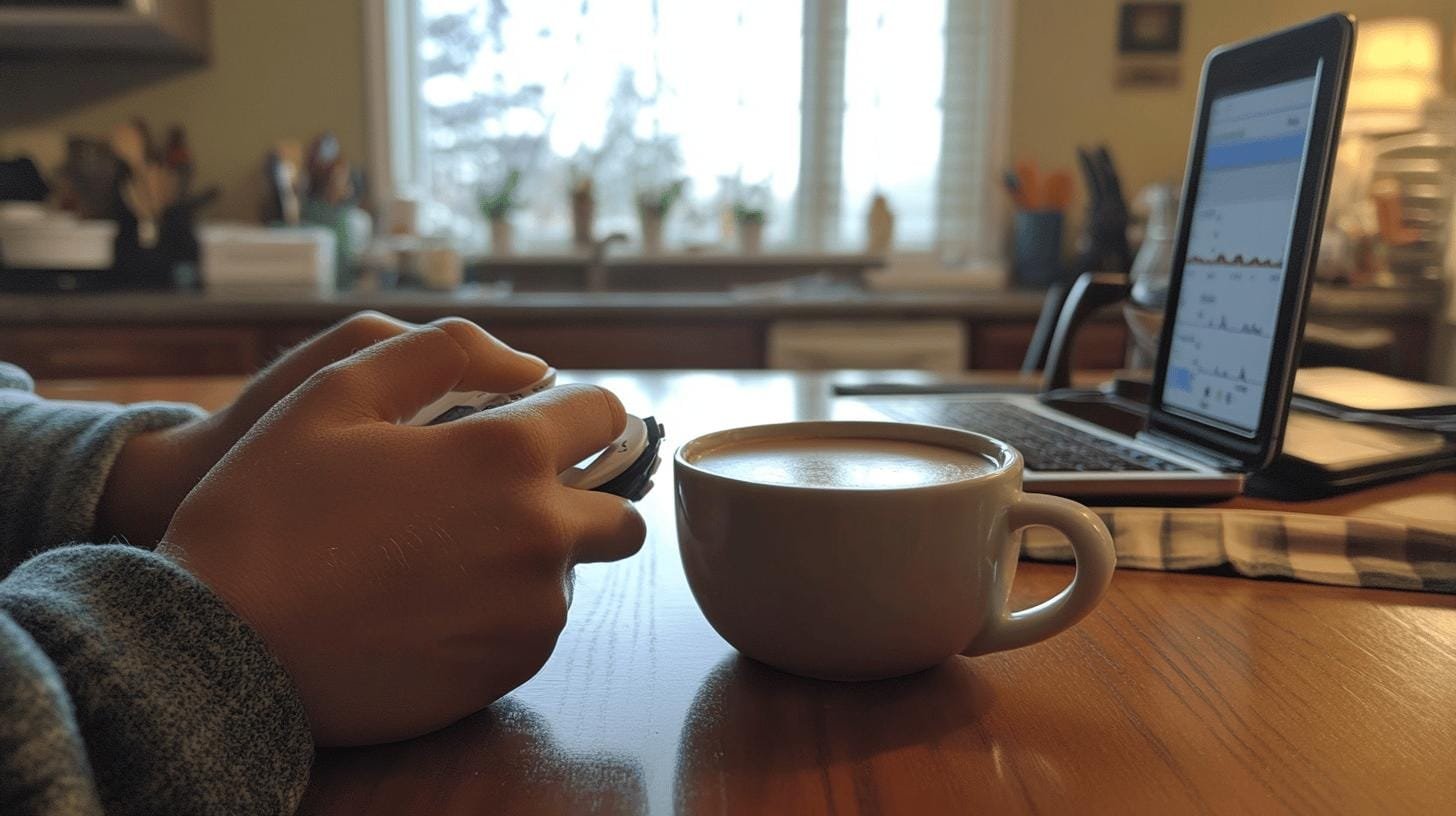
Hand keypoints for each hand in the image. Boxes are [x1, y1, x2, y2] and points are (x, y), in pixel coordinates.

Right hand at [157, 324, 644, 744]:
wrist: (221, 644)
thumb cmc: (268, 507)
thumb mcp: (335, 389)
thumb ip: (442, 354)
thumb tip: (531, 367)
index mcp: (508, 456)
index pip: (605, 417)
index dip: (575, 413)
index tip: (545, 424)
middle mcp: (541, 536)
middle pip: (620, 516)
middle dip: (585, 499)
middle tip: (514, 498)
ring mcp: (529, 612)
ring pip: (575, 577)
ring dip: (541, 560)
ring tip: (453, 554)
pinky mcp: (507, 672)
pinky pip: (536, 631)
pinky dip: (507, 612)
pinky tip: (437, 603)